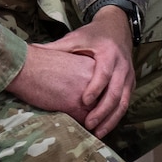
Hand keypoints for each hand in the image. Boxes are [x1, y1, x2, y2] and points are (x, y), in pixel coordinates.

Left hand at [4, 7, 136, 137]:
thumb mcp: (76, 38)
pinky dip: (116, 117)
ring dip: (111, 119)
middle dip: (103, 111)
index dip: (95, 88)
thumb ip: (56, 47)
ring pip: (123, 101)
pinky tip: (105, 128)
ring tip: (98, 133)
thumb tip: (31, 48)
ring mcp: (129, 76)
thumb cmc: (93, 35)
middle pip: (115, 92)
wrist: (117, 27)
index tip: (84, 102)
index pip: (104, 73)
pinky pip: (126, 103)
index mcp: (108, 53)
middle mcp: (122, 65)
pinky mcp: (130, 83)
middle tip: (89, 124)